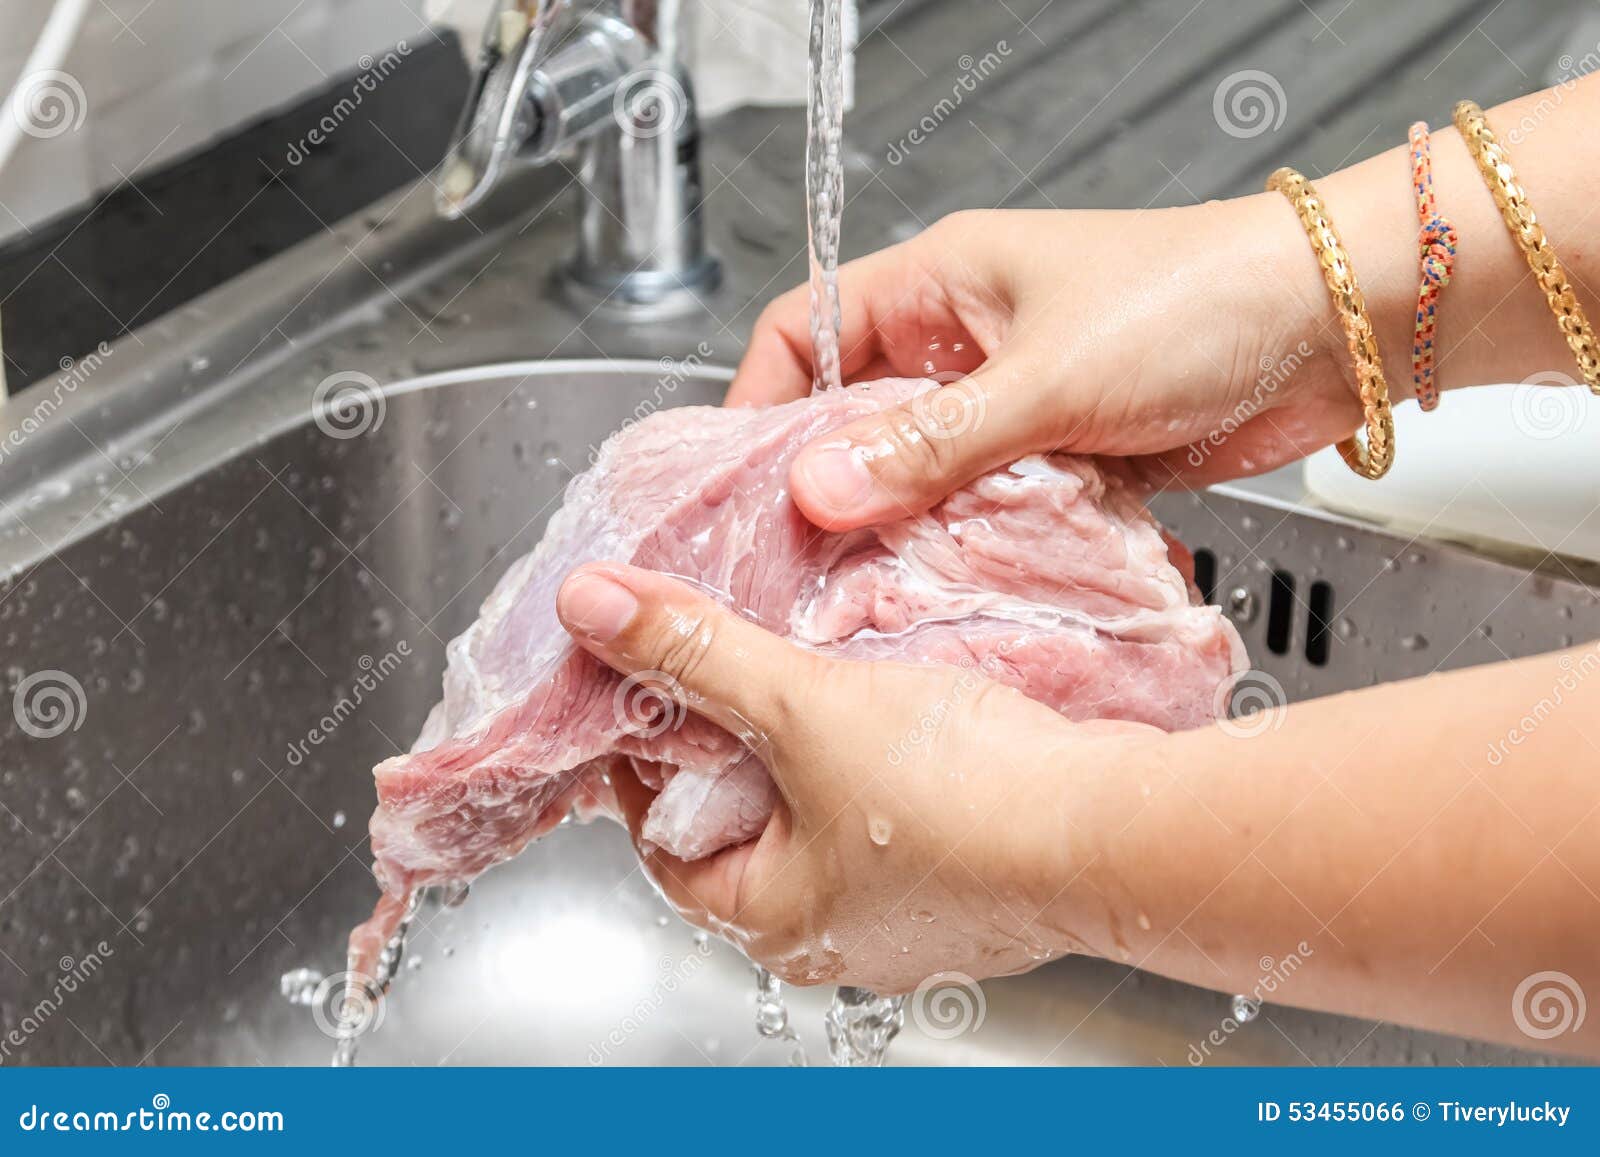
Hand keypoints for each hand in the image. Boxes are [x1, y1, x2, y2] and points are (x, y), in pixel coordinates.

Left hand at [556, 561, 1163, 990]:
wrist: (1113, 827)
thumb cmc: (960, 795)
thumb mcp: (801, 706)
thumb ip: (697, 651)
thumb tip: (592, 607)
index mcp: (772, 918)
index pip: (662, 843)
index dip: (645, 761)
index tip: (647, 691)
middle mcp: (838, 935)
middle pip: (746, 828)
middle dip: (734, 749)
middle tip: (727, 668)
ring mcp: (913, 914)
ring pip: (828, 819)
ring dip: (815, 749)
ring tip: (812, 670)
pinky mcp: (975, 880)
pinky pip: (899, 814)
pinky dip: (883, 760)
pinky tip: (900, 703)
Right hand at [729, 203, 1362, 529]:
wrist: (1335, 329)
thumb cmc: (1197, 304)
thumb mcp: (1045, 377)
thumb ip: (931, 443)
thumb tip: (819, 490)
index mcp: (941, 284)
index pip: (808, 331)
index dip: (762, 401)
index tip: (735, 481)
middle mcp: (967, 342)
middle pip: (859, 417)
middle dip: (832, 486)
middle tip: (798, 562)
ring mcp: (1016, 402)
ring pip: (925, 474)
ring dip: (910, 527)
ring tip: (873, 591)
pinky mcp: (1064, 455)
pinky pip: (992, 508)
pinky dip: (979, 545)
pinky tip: (964, 590)